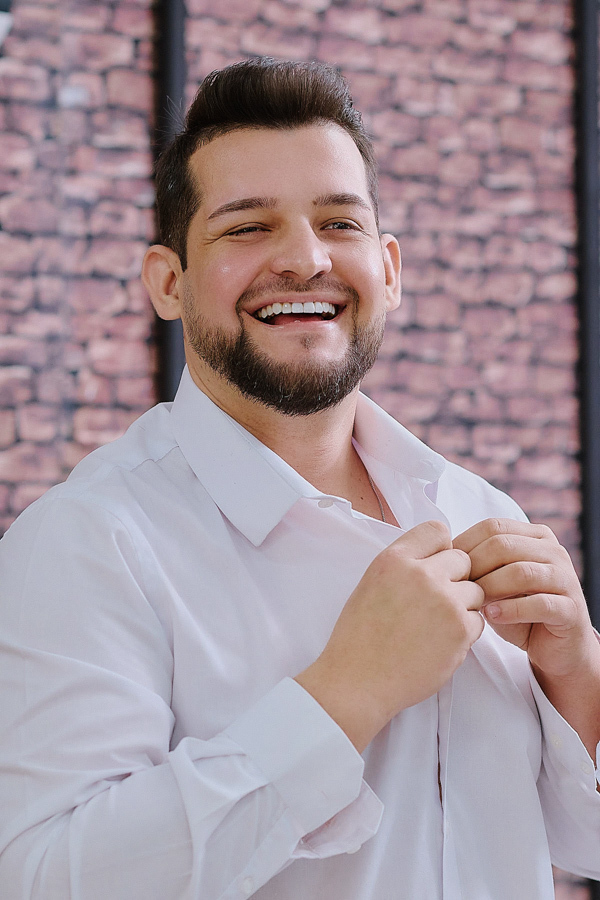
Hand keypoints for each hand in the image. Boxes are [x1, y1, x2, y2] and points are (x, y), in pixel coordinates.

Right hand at [296, 520, 484, 751]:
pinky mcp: (460, 629)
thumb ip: (404, 565)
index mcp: (394, 558)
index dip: (441, 549)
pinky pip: (478, 620)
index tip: (435, 567)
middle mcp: (421, 574)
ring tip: (435, 626)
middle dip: (455, 579)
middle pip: (463, 560)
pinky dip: (465, 632)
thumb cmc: (360, 635)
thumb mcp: (372, 583)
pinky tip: (439, 643)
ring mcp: (444, 600)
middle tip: (436, 604)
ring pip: (475, 590)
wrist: (359, 680)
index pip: (437, 530)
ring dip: (463, 606)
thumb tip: (438, 556)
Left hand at [453, 518, 598, 680]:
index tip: (445, 566)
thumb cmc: (518, 611)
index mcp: (535, 537)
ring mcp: (566, 579)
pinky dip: (511, 610)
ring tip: (472, 602)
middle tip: (456, 586)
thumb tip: (444, 554)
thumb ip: (478, 564)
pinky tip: (492, 616)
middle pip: (504, 545)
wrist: (553, 647)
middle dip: (474, 566)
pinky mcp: (571, 609)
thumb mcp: (494, 582)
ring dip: (490, 587)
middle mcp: (554, 552)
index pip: (493, 526)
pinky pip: (539, 604)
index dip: (465, 544)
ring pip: (521, 572)